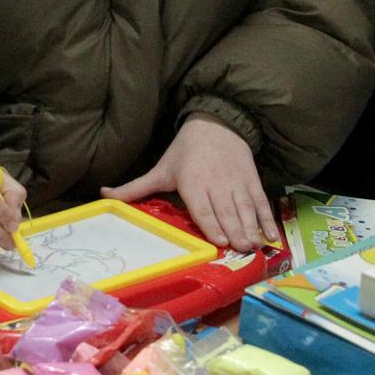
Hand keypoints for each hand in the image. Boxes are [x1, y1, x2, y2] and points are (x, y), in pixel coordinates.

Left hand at [101, 116, 280, 251]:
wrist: (216, 124)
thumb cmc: (185, 152)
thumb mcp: (160, 169)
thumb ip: (135, 187)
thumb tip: (103, 195)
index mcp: (192, 182)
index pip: (202, 207)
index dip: (212, 224)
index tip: (220, 241)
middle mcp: (216, 184)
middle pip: (226, 211)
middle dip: (235, 231)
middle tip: (241, 249)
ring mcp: (236, 183)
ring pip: (245, 209)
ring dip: (251, 228)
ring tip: (255, 246)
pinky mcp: (252, 181)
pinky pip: (260, 202)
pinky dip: (267, 219)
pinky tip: (271, 236)